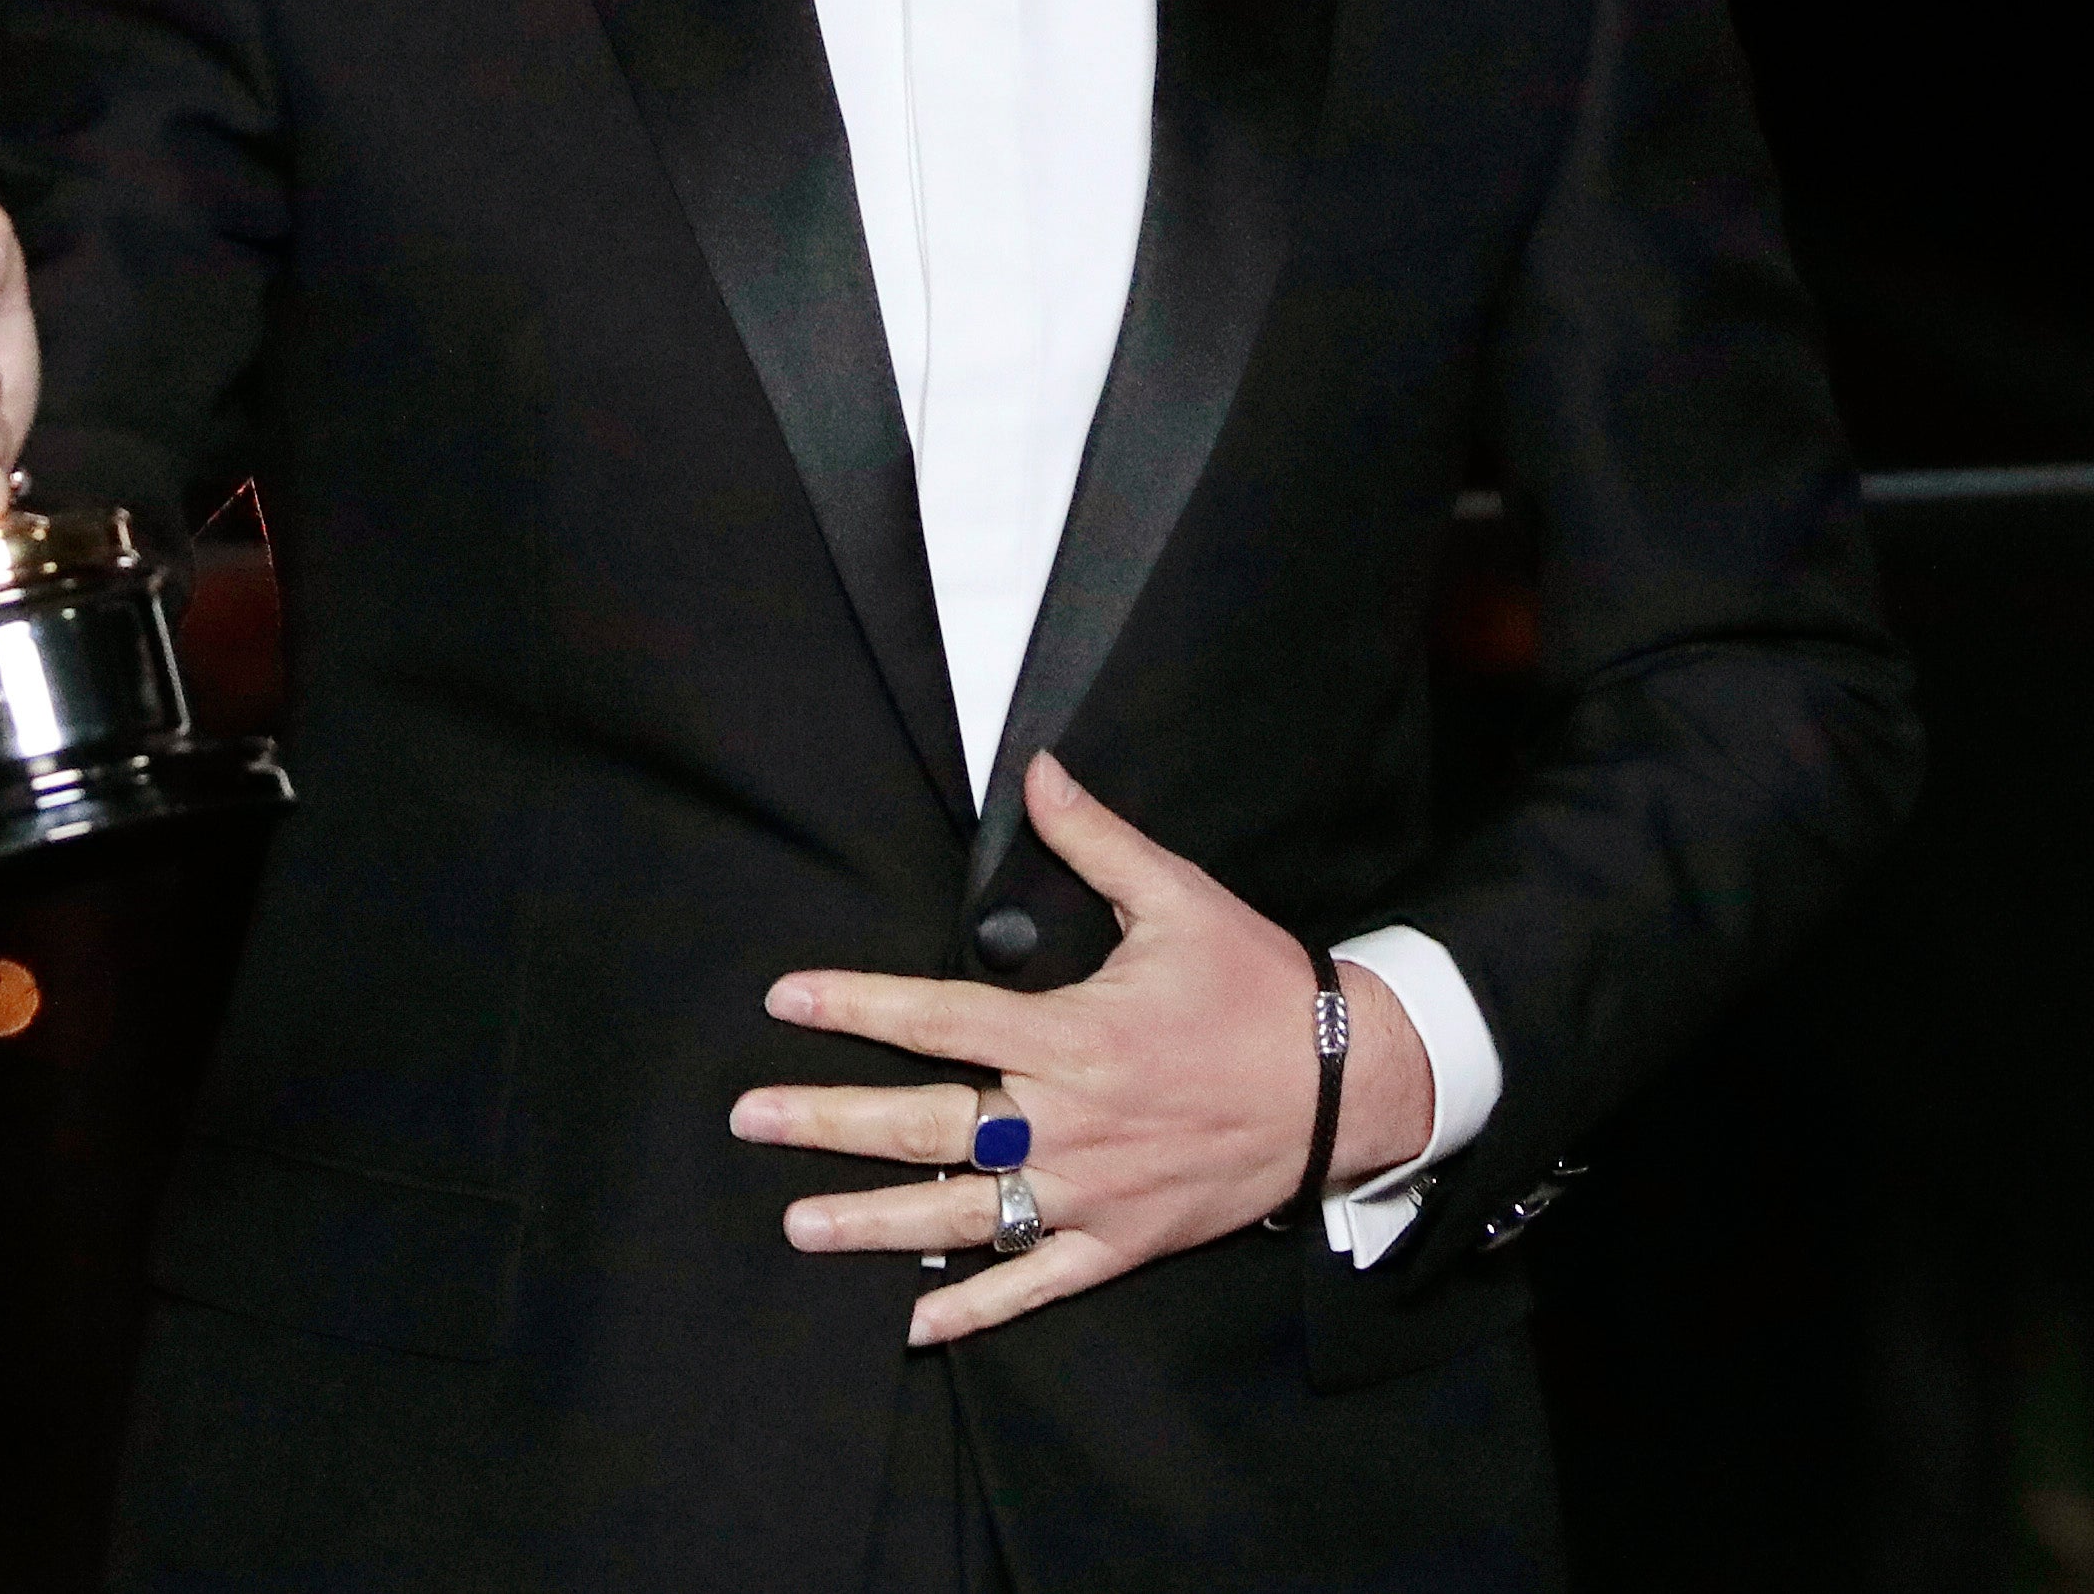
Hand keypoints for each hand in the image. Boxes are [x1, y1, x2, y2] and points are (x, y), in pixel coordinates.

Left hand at [728, 752, 1433, 1345]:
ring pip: (963, 1216)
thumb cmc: (1258, 987)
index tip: (785, 1000)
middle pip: (926, 1126)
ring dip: (874, 1224)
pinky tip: (908, 1323)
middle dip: (830, 1122)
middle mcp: (1068, 1120)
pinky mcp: (1119, 1242)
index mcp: (1073, 1035)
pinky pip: (1033, 1284)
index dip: (857, 1006)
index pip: (939, 1019)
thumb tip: (1037, 769)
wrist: (1345, 1087)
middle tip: (749, 1119)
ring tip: (798, 1225)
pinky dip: (971, 1310)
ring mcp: (1090, 1192)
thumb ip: (1098, 839)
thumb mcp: (1180, 900)